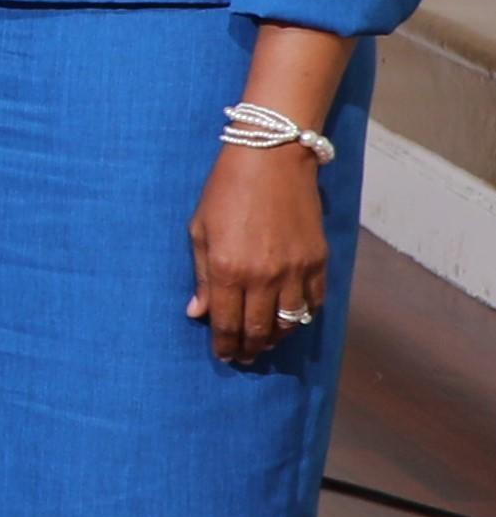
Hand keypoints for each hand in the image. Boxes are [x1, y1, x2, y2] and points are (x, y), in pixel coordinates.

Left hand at [185, 140, 326, 368]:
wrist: (272, 159)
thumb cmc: (226, 191)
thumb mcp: (199, 231)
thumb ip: (201, 276)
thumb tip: (197, 312)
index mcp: (228, 271)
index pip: (226, 323)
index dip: (225, 345)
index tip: (224, 355)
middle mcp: (264, 276)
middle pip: (259, 329)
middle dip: (250, 348)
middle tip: (244, 356)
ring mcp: (295, 270)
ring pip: (290, 321)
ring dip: (277, 338)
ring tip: (266, 343)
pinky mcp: (319, 260)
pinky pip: (315, 301)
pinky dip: (304, 315)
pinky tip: (293, 318)